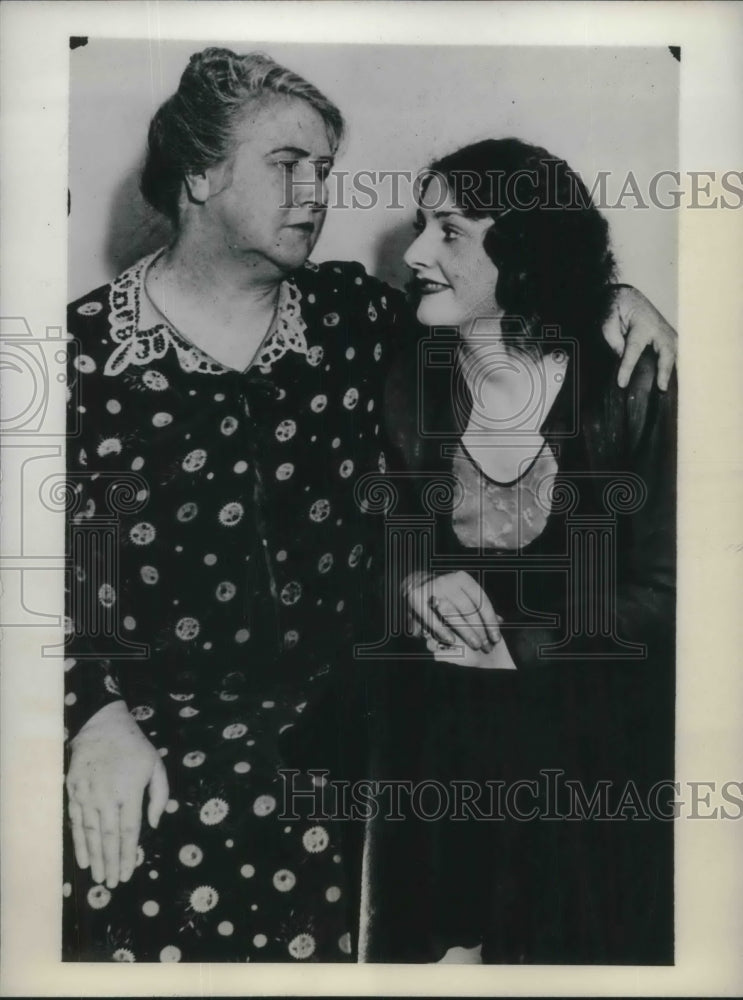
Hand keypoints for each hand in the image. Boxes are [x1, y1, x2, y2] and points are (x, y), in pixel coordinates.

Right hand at [66, 700, 168, 888]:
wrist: (102, 725)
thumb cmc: (134, 747)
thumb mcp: (156, 765)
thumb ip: (159, 795)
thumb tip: (154, 824)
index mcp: (129, 791)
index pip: (129, 831)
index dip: (128, 855)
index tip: (128, 873)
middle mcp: (107, 796)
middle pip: (109, 837)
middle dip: (111, 863)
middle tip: (112, 884)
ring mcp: (87, 794)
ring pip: (91, 833)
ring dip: (95, 858)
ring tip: (99, 878)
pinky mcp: (73, 791)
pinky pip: (76, 822)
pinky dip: (79, 843)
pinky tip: (83, 859)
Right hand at [403, 570, 500, 651]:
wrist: (414, 582)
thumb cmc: (444, 593)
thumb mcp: (462, 594)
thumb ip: (478, 607)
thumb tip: (500, 621)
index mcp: (462, 578)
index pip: (481, 601)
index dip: (490, 621)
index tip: (496, 638)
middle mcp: (447, 580)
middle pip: (468, 609)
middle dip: (479, 630)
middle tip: (486, 646)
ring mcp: (431, 588)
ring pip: (453, 614)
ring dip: (466, 632)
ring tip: (475, 645)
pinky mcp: (416, 598)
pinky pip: (432, 618)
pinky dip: (443, 631)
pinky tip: (452, 641)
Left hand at [603, 285, 676, 390]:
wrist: (629, 298)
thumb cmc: (618, 309)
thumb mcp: (608, 320)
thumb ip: (613, 338)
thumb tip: (621, 356)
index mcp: (643, 324)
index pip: (634, 349)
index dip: (628, 367)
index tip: (622, 383)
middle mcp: (659, 329)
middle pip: (667, 351)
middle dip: (664, 370)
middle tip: (661, 387)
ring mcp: (667, 333)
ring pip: (675, 354)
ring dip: (674, 371)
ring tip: (670, 389)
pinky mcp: (670, 339)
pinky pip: (675, 355)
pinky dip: (675, 368)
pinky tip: (674, 383)